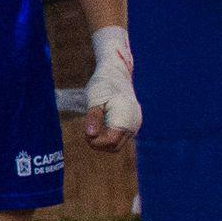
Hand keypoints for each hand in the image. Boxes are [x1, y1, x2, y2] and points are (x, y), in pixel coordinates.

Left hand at [84, 26, 139, 150]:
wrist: (116, 74)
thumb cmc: (103, 85)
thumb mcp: (94, 99)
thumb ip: (93, 118)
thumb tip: (90, 135)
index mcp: (124, 118)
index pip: (111, 141)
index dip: (96, 142)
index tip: (86, 135)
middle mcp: (133, 124)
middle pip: (115, 146)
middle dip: (100, 143)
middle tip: (87, 133)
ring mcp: (135, 124)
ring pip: (118, 143)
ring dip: (105, 139)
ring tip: (94, 125)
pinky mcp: (133, 124)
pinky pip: (121, 136)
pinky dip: (110, 134)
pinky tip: (102, 122)